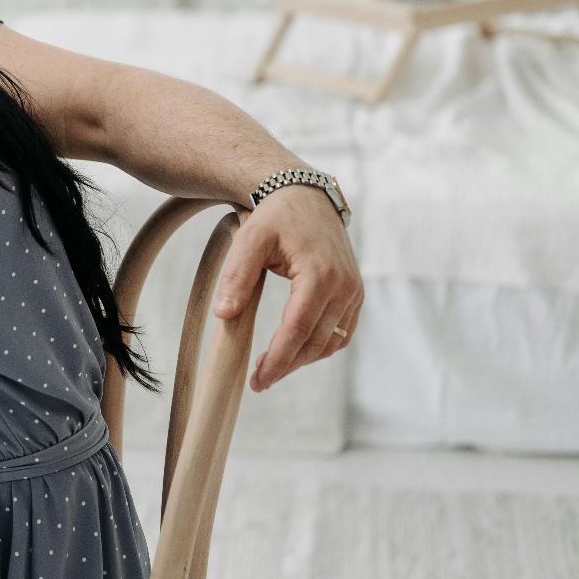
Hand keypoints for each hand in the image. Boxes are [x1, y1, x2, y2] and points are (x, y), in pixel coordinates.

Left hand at [212, 184, 361, 391]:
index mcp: (319, 274)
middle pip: (315, 341)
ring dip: (303, 360)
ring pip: (331, 342)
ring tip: (272, 368)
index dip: (278, 359)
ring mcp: (353, 290)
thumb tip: (224, 315)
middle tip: (259, 381)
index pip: (297, 329)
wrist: (305, 197)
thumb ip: (236, 277)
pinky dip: (320, 346)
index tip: (258, 381)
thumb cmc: (275, 217)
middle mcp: (344, 285)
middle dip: (287, 365)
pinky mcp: (354, 293)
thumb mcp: (249, 240)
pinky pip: (341, 332)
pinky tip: (295, 351)